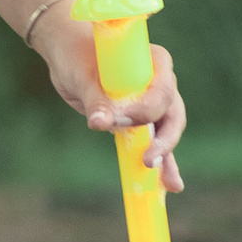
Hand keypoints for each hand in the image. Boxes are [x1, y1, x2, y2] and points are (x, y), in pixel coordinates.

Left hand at [31, 16, 184, 190]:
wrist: (70, 56)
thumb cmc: (78, 56)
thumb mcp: (85, 75)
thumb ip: (96, 98)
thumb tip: (100, 123)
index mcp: (155, 62)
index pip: (161, 90)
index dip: (146, 110)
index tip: (121, 120)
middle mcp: (160, 82)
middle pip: (171, 114)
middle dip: (164, 140)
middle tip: (149, 160)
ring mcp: (152, 103)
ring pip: (166, 132)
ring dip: (167, 157)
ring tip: (171, 185)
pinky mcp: (140, 121)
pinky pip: (152, 142)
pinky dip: (158, 161)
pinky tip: (165, 185)